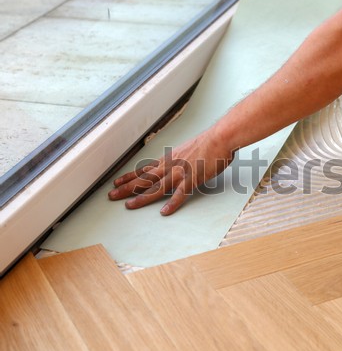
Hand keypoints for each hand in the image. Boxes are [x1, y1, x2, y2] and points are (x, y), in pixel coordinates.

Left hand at [108, 132, 233, 214]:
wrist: (219, 138)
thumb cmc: (209, 143)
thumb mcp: (189, 149)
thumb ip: (181, 158)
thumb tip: (180, 163)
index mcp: (169, 158)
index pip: (145, 169)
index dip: (130, 176)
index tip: (117, 182)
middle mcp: (170, 166)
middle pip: (145, 179)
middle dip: (127, 188)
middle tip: (112, 195)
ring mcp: (180, 173)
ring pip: (157, 188)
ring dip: (142, 197)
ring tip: (129, 205)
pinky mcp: (192, 180)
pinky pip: (180, 195)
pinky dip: (172, 204)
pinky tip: (164, 212)